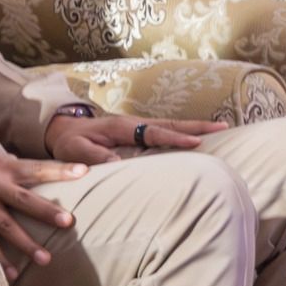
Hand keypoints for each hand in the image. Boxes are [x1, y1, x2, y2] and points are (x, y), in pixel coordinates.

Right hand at [0, 148, 88, 280]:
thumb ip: (7, 164)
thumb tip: (26, 165)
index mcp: (2, 166)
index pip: (36, 168)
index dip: (59, 170)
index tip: (84, 172)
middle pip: (24, 199)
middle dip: (46, 210)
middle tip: (69, 221)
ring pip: (5, 226)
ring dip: (26, 243)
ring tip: (47, 259)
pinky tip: (13, 275)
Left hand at [43, 111, 228, 165]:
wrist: (62, 130)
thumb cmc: (69, 143)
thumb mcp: (76, 151)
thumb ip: (94, 156)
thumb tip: (116, 162)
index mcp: (121, 127)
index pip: (154, 132)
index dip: (175, 137)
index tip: (196, 141)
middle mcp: (134, 123)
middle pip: (170, 123)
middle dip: (197, 125)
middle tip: (223, 126)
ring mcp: (138, 126)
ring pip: (171, 125)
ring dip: (195, 127)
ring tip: (220, 129)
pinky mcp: (139, 133)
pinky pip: (165, 132)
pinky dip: (184, 132)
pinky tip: (198, 137)